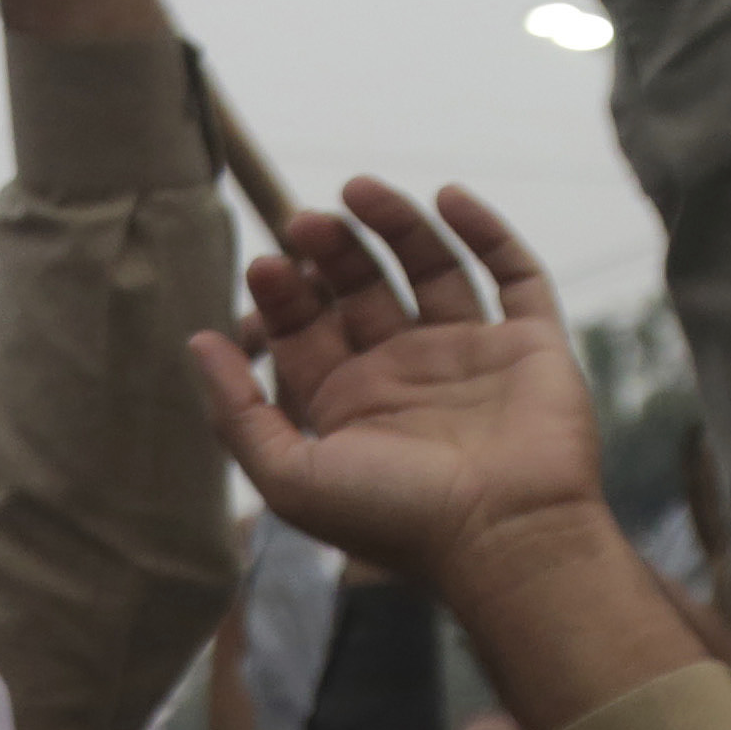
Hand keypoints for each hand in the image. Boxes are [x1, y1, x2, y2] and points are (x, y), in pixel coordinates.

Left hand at [191, 179, 603, 595]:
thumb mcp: (292, 476)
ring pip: (431, 268)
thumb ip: (237, 413)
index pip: (308, 330)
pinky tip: (447, 196)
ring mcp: (472, 356)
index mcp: (352, 406)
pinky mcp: (531, 345)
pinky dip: (485, 231)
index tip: (266, 264)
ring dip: (396, 225)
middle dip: (330, 252)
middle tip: (302, 220)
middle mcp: (409, 376)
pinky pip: (513, 274)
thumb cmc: (396, 520)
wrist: (505, 541)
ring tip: (357, 188)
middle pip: (363, 290)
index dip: (283, 294)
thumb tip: (198, 342)